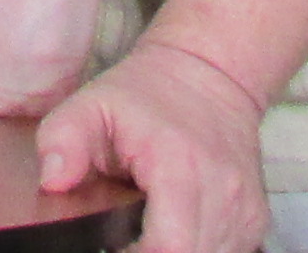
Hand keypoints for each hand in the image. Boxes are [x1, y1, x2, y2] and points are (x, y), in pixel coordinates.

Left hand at [35, 41, 267, 252]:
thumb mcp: (92, 103)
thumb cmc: (146, 93)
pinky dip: (199, 250)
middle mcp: (222, 191)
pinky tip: (175, 231)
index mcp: (180, 166)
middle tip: (125, 238)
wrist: (209, 72)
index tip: (111, 245)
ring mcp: (244, 208)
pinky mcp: (255, 219)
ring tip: (147, 232)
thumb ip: (63, 139)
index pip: (168, 248)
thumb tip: (53, 181)